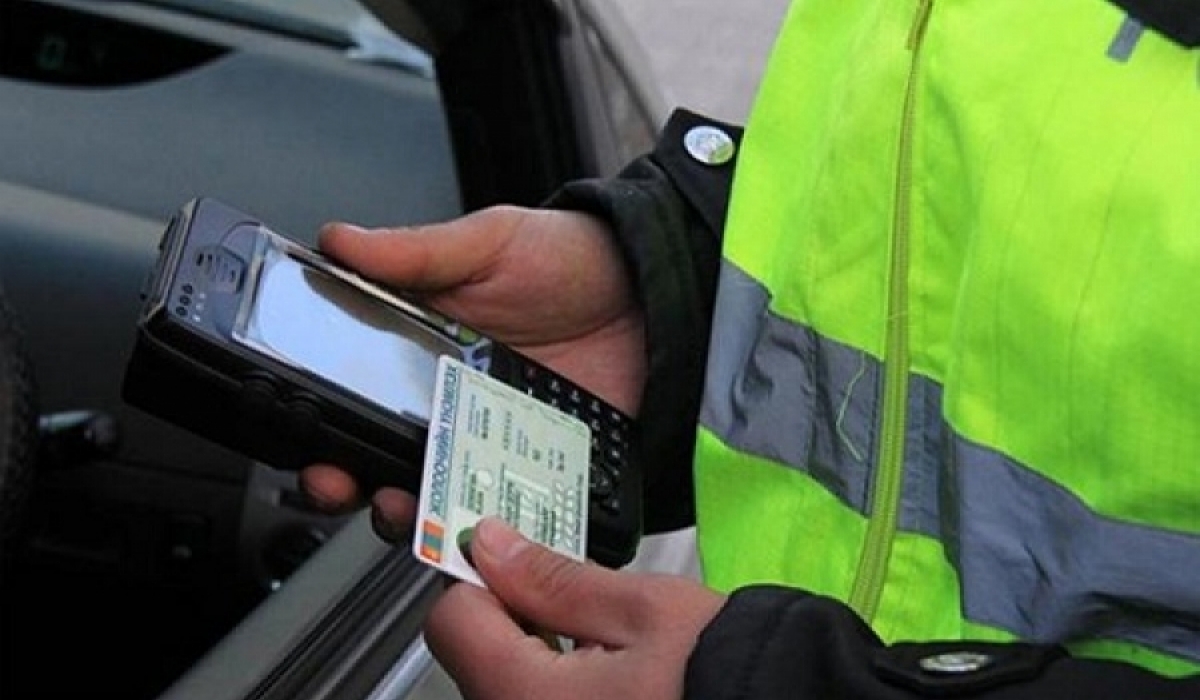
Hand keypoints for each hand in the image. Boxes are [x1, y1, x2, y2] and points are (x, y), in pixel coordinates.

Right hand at [299, 206, 646, 538]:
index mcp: (427, 352)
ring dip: (413, 513)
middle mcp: (456, 405)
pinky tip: (480, 530)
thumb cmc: (572, 258)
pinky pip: (513, 512)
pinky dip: (495, 532)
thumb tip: (339, 241)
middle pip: (388, 459)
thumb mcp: (492, 243)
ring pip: (441, 496)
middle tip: (341, 482)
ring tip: (406, 508)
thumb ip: (418, 252)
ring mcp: (501, 443)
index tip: (306, 436)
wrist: (657, 292)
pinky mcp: (547, 470)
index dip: (326, 423)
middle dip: (354, 481)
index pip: (359, 397)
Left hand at [425, 517, 725, 699]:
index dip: (479, 576)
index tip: (512, 554)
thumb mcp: (642, 608)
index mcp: (524, 697)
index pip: (452, 620)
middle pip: (475, 656)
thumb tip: (491, 543)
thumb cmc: (718, 672)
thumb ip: (556, 578)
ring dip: (536, 649)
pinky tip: (606, 670)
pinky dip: (558, 680)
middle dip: (512, 613)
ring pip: (505, 682)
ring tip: (599, 635)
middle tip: (570, 592)